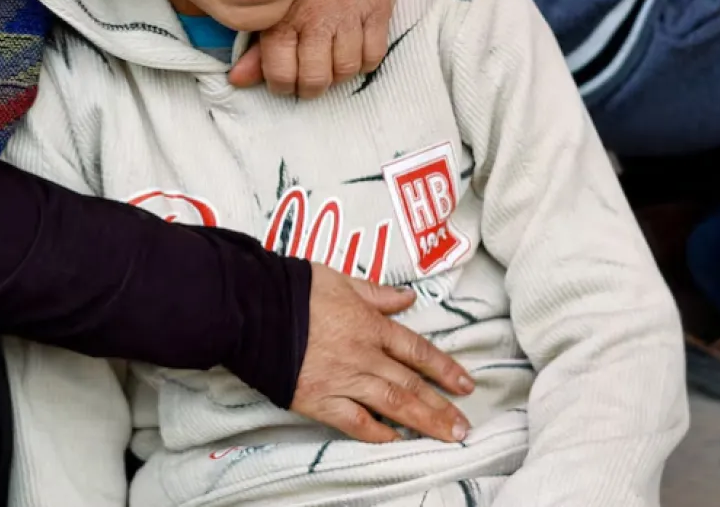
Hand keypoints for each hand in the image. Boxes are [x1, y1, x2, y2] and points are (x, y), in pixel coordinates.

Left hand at [230, 0, 399, 97]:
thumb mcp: (273, 4)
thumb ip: (257, 47)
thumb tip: (238, 81)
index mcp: (284, 15)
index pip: (280, 73)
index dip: (281, 86)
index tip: (285, 80)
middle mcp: (317, 16)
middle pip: (315, 78)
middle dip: (309, 87)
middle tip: (308, 77)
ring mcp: (350, 13)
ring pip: (346, 69)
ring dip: (337, 73)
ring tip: (330, 60)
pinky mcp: (378, 8)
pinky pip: (374, 55)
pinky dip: (364, 61)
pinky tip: (352, 48)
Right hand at [293, 263, 473, 442]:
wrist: (253, 308)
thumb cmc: (294, 288)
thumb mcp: (340, 280)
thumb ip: (376, 293)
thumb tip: (406, 298)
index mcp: (370, 325)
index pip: (417, 350)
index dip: (445, 369)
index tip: (466, 385)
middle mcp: (363, 355)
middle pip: (411, 384)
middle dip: (442, 406)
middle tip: (465, 426)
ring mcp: (343, 379)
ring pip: (392, 404)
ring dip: (423, 422)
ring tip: (447, 437)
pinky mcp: (319, 399)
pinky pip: (354, 421)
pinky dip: (376, 433)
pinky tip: (395, 441)